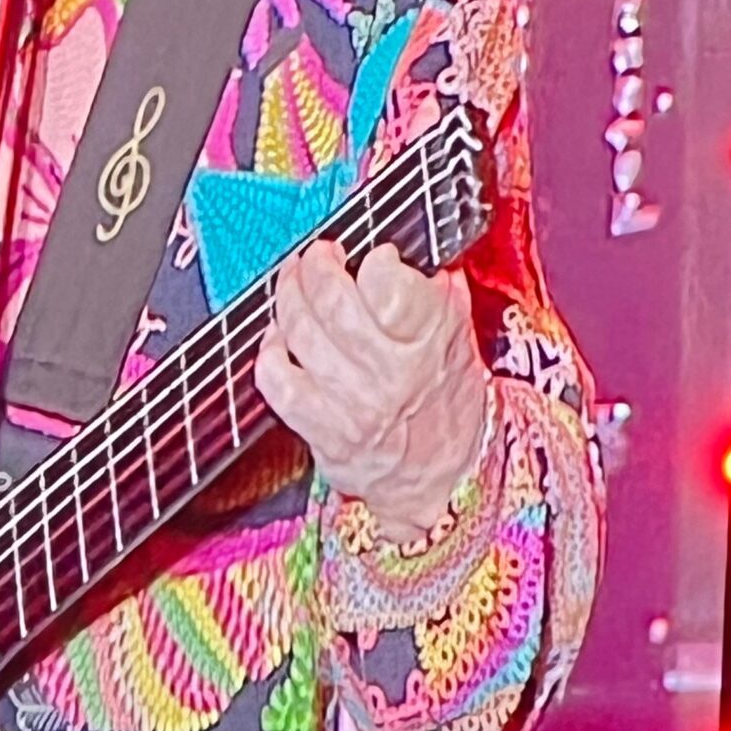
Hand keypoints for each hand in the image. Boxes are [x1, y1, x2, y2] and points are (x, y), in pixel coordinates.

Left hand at [256, 238, 489, 539]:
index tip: (373, 256)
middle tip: (318, 256)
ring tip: (294, 283)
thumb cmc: (448, 402)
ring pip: (300, 333)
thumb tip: (421, 252)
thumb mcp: (460, 338)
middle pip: (332, 301)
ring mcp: (353, 403)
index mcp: (431, 339)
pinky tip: (278, 338)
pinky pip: (278, 383)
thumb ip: (440, 292)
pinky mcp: (324, 431)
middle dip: (316, 266)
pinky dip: (269, 353)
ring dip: (288, 297)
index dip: (374, 260)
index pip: (389, 283)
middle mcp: (391, 371)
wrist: (446, 478)